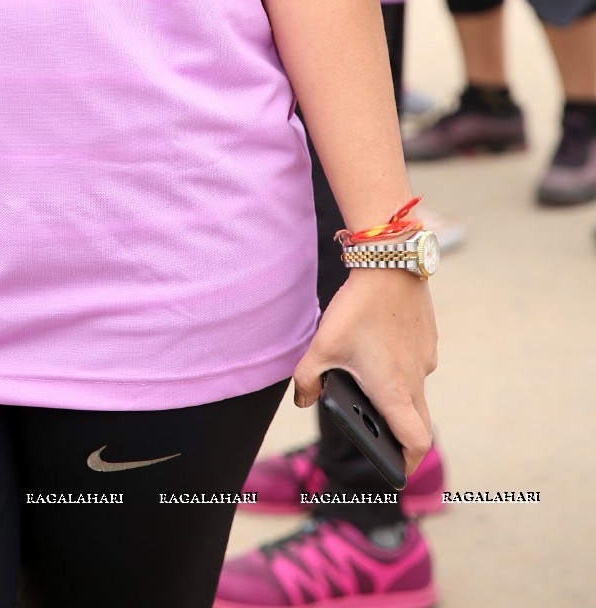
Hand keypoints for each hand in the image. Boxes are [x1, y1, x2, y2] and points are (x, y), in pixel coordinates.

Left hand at [292, 268, 436, 475]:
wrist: (389, 263)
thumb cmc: (357, 309)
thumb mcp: (322, 345)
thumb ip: (308, 378)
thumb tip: (302, 400)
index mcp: (393, 391)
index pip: (414, 442)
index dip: (407, 461)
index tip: (396, 469)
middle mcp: (416, 380)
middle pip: (419, 423)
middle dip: (403, 435)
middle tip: (384, 436)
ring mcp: (426, 359)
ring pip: (417, 389)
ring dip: (399, 393)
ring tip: (369, 375)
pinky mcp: (429, 339)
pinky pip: (418, 363)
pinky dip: (402, 365)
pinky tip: (380, 345)